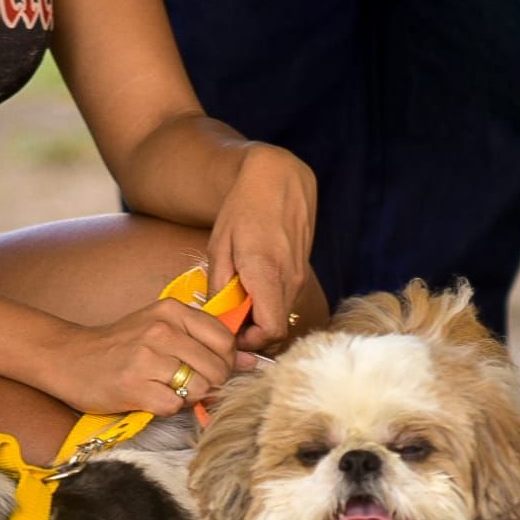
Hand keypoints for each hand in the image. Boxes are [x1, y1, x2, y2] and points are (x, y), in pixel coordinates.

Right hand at [41, 298, 244, 416]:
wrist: (69, 358)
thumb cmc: (121, 346)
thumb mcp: (162, 329)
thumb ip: (205, 341)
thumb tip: (251, 362)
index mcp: (172, 311)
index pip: (225, 340)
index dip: (225, 361)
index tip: (209, 368)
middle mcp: (162, 330)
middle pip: (217, 368)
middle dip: (211, 384)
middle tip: (188, 385)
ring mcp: (148, 358)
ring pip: (199, 388)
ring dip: (189, 397)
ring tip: (168, 390)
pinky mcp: (136, 387)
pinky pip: (175, 406)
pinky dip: (168, 408)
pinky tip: (151, 398)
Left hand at [206, 143, 315, 352]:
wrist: (277, 179)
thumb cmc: (243, 208)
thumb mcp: (220, 246)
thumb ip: (220, 286)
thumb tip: (218, 318)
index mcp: (266, 272)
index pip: (270, 330)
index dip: (250, 341)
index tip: (230, 332)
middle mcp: (289, 279)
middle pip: (277, 328)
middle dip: (252, 333)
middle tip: (229, 320)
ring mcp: (299, 276)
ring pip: (282, 314)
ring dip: (260, 317)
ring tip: (238, 301)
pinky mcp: (301, 271)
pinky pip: (286, 300)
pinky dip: (269, 303)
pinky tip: (252, 288)